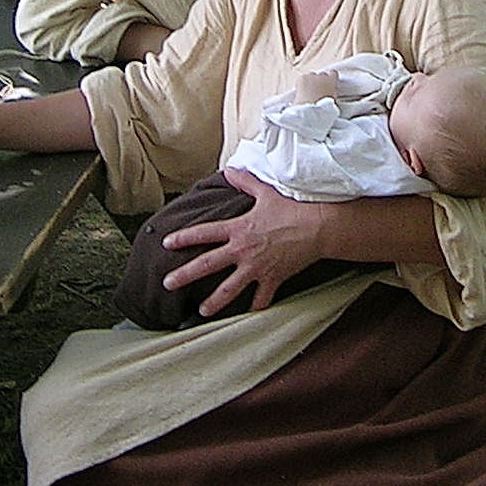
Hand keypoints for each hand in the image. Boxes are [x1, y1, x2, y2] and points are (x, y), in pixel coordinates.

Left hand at [159, 168, 321, 317]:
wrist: (318, 227)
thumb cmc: (292, 208)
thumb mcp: (265, 192)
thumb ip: (245, 182)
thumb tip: (229, 169)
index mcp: (238, 229)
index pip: (204, 233)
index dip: (183, 237)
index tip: (166, 243)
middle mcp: (242, 250)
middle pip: (208, 264)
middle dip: (185, 275)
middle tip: (167, 284)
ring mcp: (256, 267)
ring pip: (229, 289)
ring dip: (214, 302)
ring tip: (201, 311)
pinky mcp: (272, 278)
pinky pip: (261, 298)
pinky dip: (255, 308)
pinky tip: (247, 316)